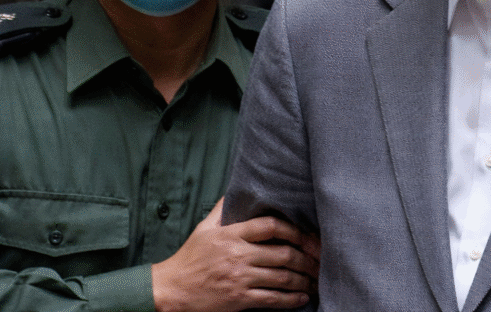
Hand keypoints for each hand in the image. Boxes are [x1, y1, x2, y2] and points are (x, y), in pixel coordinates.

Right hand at [152, 198, 320, 311]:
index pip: (270, 225)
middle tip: (321, 259)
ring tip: (316, 279)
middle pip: (283, 253)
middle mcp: (238, 255)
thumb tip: (237, 190)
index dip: (294, 229)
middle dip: (307, 257)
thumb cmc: (189, 258)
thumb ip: (223, 209)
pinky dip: (291, 299)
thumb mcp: (204, 228)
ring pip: (282, 277)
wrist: (169, 290)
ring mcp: (239, 278)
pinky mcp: (238, 299)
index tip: (308, 235)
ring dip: (304, 279)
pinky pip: (272, 299)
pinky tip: (302, 297)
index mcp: (232, 235)